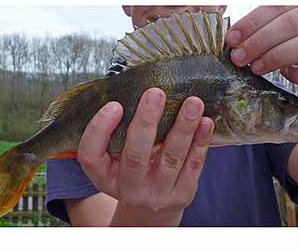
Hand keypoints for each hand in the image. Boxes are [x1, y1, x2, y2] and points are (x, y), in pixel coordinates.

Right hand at [76, 88, 213, 225]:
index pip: (91, 155)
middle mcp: (128, 187)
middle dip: (146, 122)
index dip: (99, 129)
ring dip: (182, 127)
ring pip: (170, 159)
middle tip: (155, 93)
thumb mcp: (114, 158)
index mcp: (104, 175)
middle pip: (135, 156)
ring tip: (192, 102)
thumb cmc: (130, 170)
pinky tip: (205, 122)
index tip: (115, 105)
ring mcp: (157, 193)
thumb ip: (117, 132)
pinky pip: (193, 166)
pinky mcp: (182, 194)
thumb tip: (134, 89)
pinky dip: (200, 142)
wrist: (150, 207)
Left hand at [226, 6, 297, 116]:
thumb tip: (237, 42)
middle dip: (259, 41)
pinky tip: (287, 75)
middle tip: (238, 58)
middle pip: (292, 22)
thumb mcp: (286, 37)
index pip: (278, 7)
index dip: (252, 23)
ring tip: (256, 68)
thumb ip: (268, 33)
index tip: (232, 39)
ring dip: (276, 56)